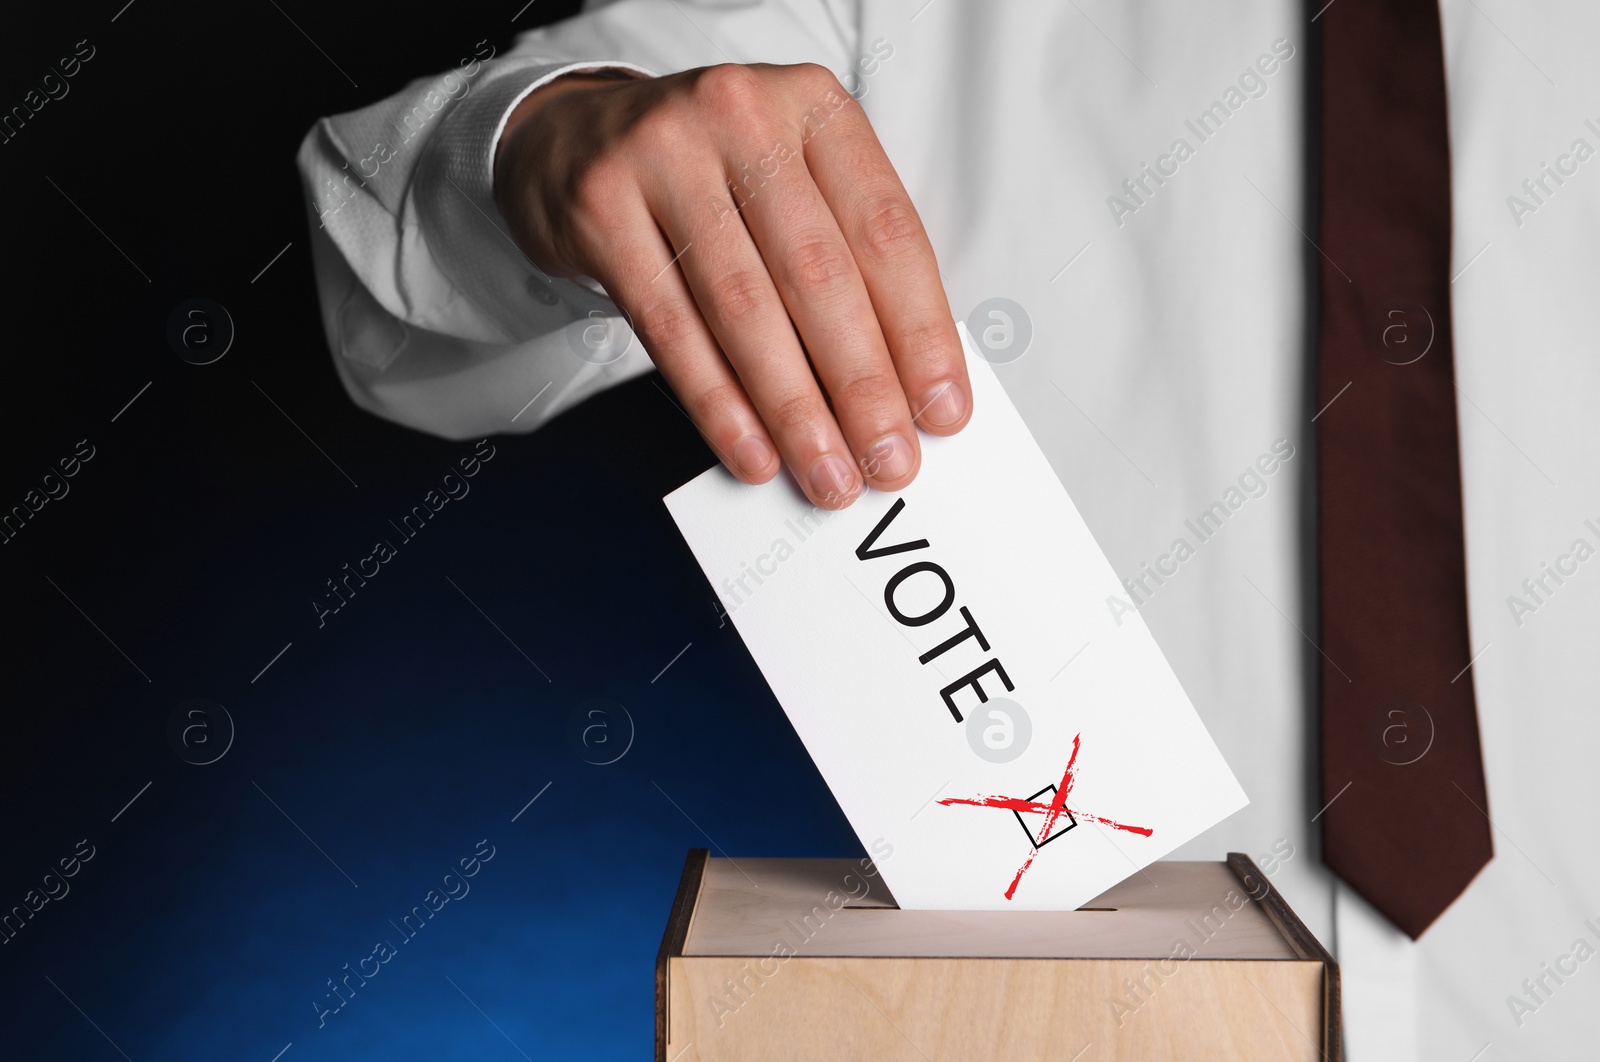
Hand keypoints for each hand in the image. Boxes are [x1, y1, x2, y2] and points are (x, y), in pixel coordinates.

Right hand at [494, 63, 970, 508]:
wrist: (572, 137)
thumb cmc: (708, 173)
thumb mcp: (791, 179)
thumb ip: (849, 257)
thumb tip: (908, 383)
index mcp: (813, 106)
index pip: (886, 231)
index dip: (921, 331)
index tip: (943, 410)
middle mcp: (741, 116)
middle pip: (818, 274)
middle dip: (863, 386)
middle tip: (890, 461)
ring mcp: (664, 157)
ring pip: (744, 309)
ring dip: (794, 411)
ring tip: (829, 475)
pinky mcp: (602, 208)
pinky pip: (671, 329)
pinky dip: (718, 404)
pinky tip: (753, 453)